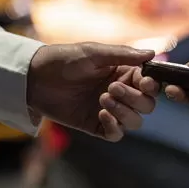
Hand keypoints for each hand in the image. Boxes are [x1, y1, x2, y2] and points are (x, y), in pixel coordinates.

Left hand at [27, 42, 159, 141]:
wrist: (36, 78)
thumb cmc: (64, 60)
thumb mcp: (94, 53)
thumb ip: (123, 55)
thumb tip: (153, 53)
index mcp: (123, 73)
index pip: (149, 84)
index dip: (151, 85)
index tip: (143, 82)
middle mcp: (120, 93)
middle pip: (147, 105)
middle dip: (135, 99)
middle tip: (111, 88)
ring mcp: (108, 110)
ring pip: (135, 121)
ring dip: (125, 112)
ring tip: (103, 99)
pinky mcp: (95, 125)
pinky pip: (116, 134)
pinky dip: (114, 127)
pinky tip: (101, 115)